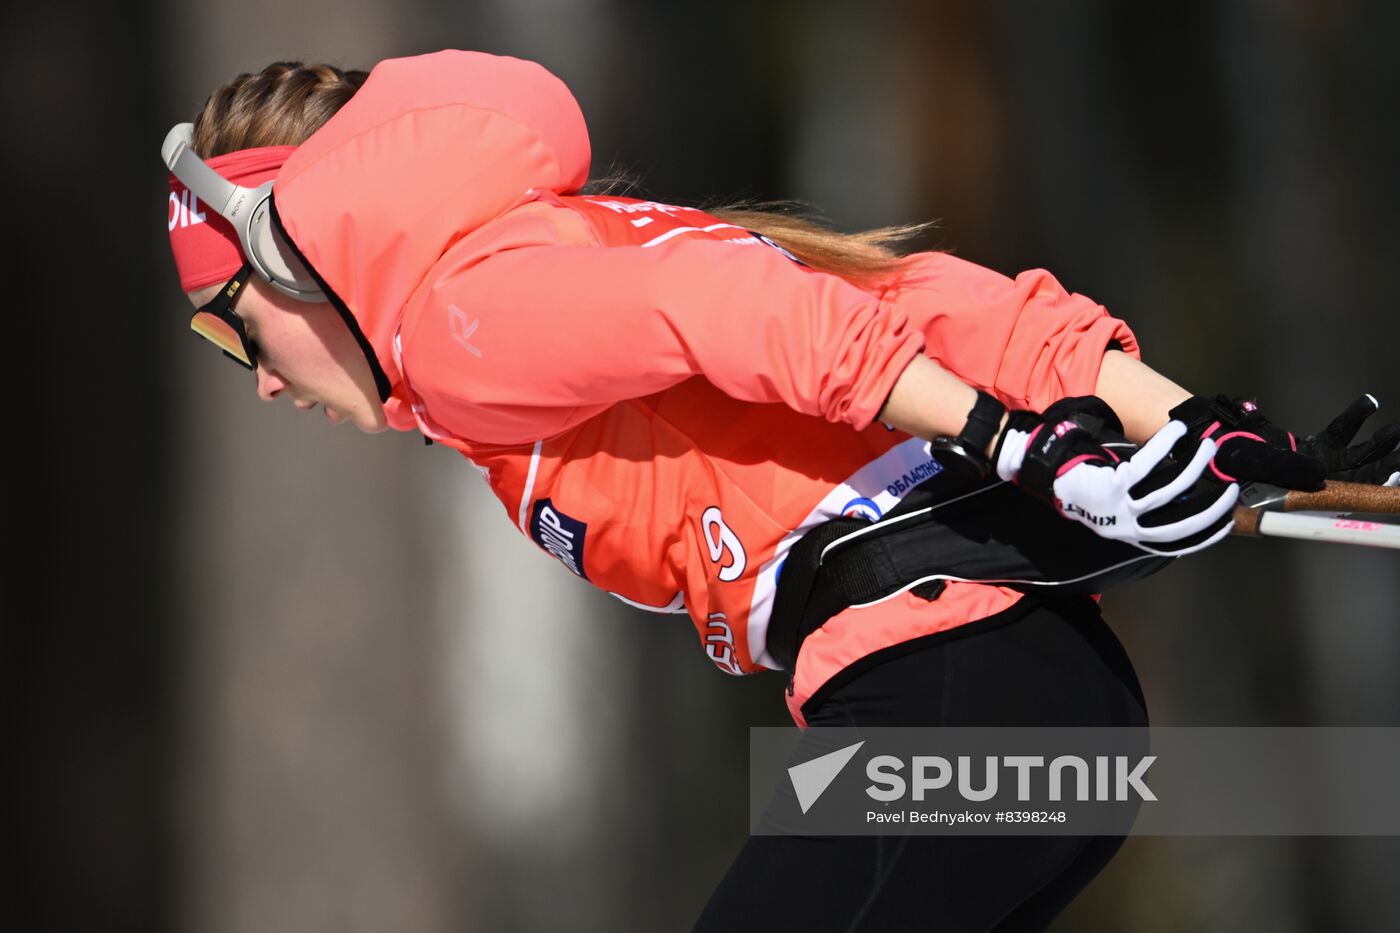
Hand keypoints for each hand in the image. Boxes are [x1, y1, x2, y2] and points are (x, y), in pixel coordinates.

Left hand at [992, 396, 1238, 554]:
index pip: (1175, 544)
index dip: (1205, 535)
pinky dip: (1166, 445)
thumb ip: (1146, 509)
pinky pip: (1148, 463)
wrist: (1048, 478)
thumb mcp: (1117, 509)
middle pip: (1181, 523)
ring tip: (1208, 448)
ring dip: (1194, 466)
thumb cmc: (1086, 490)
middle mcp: (1126, 526)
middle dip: (1211, 507)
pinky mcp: (1112, 484)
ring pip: (1169, 489)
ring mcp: (1119, 506)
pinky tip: (1178, 431)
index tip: (1229, 522)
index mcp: (1130, 535)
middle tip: (1231, 489)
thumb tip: (1184, 498)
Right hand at [1169, 394, 1399, 489]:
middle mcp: (1311, 480)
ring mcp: (1312, 463)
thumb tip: (1320, 476)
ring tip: (1398, 434)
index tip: (1391, 477)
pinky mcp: (1310, 447)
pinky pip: (1337, 433)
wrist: (1210, 444)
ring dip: (1378, 446)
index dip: (1369, 487)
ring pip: (1354, 456)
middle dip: (1383, 462)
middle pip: (1357, 473)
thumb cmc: (1225, 461)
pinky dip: (1353, 420)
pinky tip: (1369, 405)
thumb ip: (1286, 470)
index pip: (1342, 493)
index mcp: (1299, 492)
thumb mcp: (1255, 466)